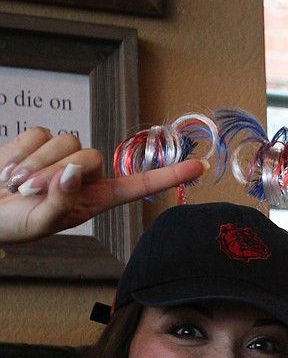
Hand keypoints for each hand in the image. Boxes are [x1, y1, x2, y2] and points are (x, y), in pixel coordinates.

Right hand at [0, 126, 205, 243]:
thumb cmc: (14, 224)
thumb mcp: (40, 222)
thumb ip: (59, 200)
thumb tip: (73, 173)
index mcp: (96, 198)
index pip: (139, 183)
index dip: (169, 175)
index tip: (199, 166)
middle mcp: (86, 175)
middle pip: (89, 155)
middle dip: (53, 174)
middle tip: (27, 192)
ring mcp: (63, 156)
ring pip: (64, 141)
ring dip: (34, 164)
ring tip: (16, 185)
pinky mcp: (40, 140)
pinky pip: (38, 133)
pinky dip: (19, 152)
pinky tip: (8, 169)